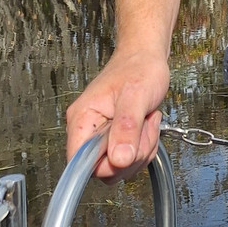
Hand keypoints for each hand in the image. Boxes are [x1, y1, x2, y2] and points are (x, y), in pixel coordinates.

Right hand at [65, 50, 170, 182]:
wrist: (147, 57)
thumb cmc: (139, 68)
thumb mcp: (136, 96)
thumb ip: (127, 128)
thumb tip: (119, 160)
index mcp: (82, 120)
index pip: (80, 163)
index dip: (105, 163)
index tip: (125, 149)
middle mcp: (88, 131)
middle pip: (104, 169)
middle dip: (132, 153)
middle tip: (142, 127)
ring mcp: (103, 136)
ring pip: (120, 166)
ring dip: (142, 148)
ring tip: (146, 121)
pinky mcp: (117, 138)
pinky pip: (130, 158)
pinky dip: (146, 146)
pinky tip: (147, 126)